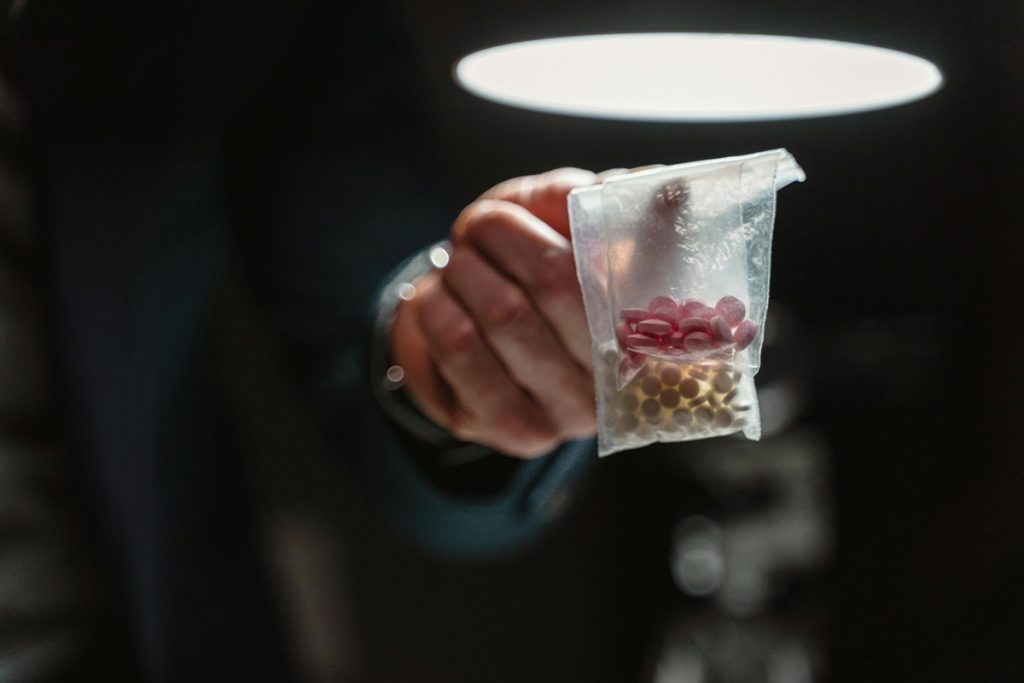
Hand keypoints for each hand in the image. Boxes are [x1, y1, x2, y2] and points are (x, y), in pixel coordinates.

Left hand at [391, 168, 597, 457]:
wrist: (469, 333)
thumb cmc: (527, 269)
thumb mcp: (558, 221)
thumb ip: (586, 199)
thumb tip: (621, 189)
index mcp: (649, 323)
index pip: (626, 268)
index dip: (582, 229)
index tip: (539, 207)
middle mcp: (621, 379)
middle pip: (557, 284)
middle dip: (506, 237)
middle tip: (483, 224)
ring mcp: (571, 413)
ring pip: (504, 315)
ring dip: (467, 271)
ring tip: (460, 261)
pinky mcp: (516, 432)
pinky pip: (461, 350)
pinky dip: (438, 307)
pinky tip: (440, 299)